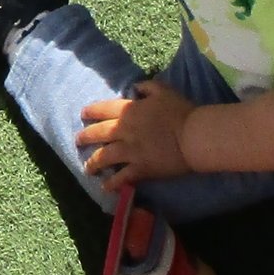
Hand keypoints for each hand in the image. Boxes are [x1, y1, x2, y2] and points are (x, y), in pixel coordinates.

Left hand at [77, 79, 193, 187]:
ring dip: (93, 163)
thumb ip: (147, 87)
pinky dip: (112, 183)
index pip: (102, 109)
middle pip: (98, 133)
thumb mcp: (163, 91)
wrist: (195, 136)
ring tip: (88, 168)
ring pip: (104, 157)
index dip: (91, 111)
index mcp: (128, 110)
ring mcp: (130, 151)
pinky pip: (122, 178)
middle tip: (78, 141)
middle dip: (85, 137)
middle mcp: (123, 130)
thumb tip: (135, 88)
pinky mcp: (140, 169)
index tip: (83, 114)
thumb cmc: (181, 112)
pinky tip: (105, 187)